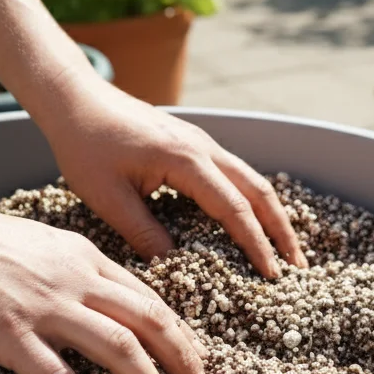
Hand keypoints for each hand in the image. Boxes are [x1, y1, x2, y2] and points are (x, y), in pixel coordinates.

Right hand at [0, 197, 208, 373]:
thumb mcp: (39, 245)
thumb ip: (71, 271)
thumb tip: (96, 301)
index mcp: (83, 257)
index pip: (147, 297)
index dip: (177, 331)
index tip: (193, 357)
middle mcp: (75, 280)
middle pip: (149, 320)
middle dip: (182, 358)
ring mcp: (44, 307)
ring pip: (118, 346)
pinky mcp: (10, 333)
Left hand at [32, 78, 307, 277]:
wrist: (75, 99)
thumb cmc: (86, 145)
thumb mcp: (108, 198)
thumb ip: (144, 232)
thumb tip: (176, 265)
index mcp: (186, 161)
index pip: (234, 209)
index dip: (256, 244)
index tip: (271, 275)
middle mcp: (204, 148)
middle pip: (259, 190)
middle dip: (281, 230)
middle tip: (298, 266)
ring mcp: (202, 142)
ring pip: (251, 179)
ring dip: (271, 213)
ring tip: (283, 248)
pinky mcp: (193, 143)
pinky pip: (235, 172)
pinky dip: (251, 199)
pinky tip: (251, 218)